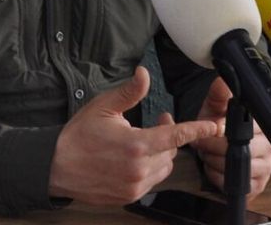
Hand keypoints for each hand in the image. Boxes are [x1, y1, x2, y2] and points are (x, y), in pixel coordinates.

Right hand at [49, 66, 218, 204]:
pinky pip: (151, 183)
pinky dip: (149, 170)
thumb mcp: (103, 107)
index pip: (176, 137)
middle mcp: (139, 169)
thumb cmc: (79, 135)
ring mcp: (134, 186)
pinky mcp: (129, 197)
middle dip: (169, 137)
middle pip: (171, 153)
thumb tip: (144, 74)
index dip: (197, 130)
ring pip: (163, 169)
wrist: (56, 167)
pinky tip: (133, 159)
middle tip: (159, 121)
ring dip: (160, 155)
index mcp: (136, 145)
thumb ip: (130, 92)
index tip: (214, 127)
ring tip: (144, 141)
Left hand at [191, 77, 270, 203]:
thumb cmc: (216, 127)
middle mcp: (268, 146)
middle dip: (214, 148)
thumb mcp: (214, 108)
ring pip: (236, 168)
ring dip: (214, 162)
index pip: (246, 129)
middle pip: (240, 151)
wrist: (213, 149)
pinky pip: (235, 184)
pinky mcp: (258, 185)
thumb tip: (222, 80)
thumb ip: (218, 94)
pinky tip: (215, 169)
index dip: (223, 131)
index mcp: (261, 125)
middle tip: (204, 144)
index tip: (213, 128)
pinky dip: (218, 177)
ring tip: (209, 155)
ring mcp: (265, 167)